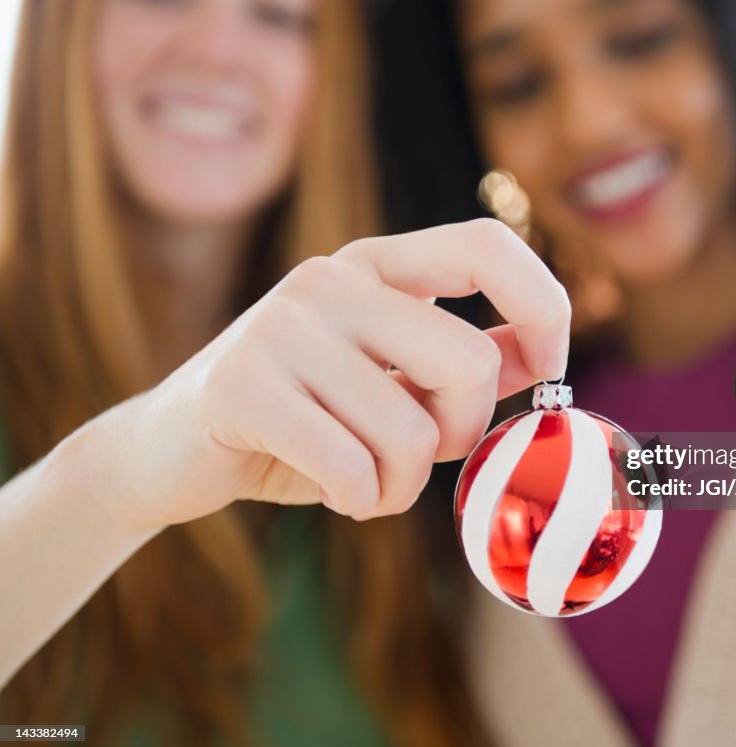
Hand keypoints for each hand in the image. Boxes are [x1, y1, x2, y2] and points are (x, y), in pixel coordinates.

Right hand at [97, 219, 569, 529]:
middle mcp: (332, 278)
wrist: (174, 450)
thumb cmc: (304, 420)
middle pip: (467, 361)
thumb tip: (542, 360)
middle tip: (423, 454)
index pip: (486, 246)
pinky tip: (336, 492)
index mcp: (375, 266)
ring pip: (412, 432)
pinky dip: (361, 501)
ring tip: (364, 480)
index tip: (550, 369)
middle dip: (462, 432)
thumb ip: (464, 365)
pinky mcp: (244, 385)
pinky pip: (353, 468)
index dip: (542, 307)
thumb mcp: (392, 385)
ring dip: (401, 485)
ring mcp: (284, 325)